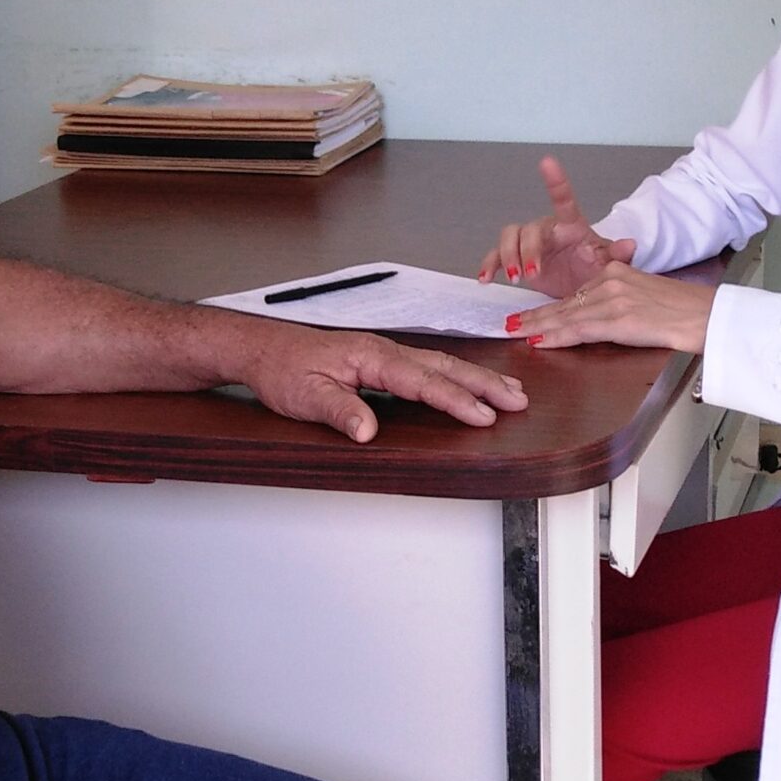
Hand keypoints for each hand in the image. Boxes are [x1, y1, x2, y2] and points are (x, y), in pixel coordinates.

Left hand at [241, 326, 527, 442]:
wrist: (263, 349)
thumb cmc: (282, 369)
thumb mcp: (305, 395)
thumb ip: (339, 410)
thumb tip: (367, 431)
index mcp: (371, 357)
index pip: (423, 381)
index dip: (455, 400)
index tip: (483, 416)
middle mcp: (384, 351)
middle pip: (444, 367)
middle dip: (484, 384)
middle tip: (517, 401)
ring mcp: (385, 354)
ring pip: (441, 364)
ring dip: (477, 378)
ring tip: (509, 392)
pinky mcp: (381, 361)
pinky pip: (428, 366)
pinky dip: (455, 376)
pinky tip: (468, 384)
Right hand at [477, 155, 636, 296]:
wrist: (581, 287)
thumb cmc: (593, 267)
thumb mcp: (607, 262)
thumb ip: (617, 254)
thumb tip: (630, 244)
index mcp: (569, 225)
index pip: (563, 199)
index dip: (555, 181)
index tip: (547, 162)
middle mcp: (546, 228)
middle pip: (528, 228)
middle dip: (527, 250)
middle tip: (533, 272)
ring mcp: (528, 243)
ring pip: (509, 237)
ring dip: (508, 256)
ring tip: (516, 277)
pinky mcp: (515, 259)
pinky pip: (496, 256)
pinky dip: (489, 265)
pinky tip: (485, 278)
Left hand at [507, 260, 715, 353]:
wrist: (703, 315)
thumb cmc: (682, 311)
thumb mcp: (646, 294)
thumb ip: (621, 298)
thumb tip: (600, 317)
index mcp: (617, 273)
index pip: (576, 294)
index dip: (551, 307)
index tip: (532, 315)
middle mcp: (611, 282)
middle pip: (565, 303)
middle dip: (535, 315)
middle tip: (510, 323)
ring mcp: (612, 300)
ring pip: (566, 316)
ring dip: (537, 327)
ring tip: (515, 332)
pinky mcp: (617, 318)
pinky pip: (579, 329)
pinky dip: (556, 336)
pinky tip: (539, 341)